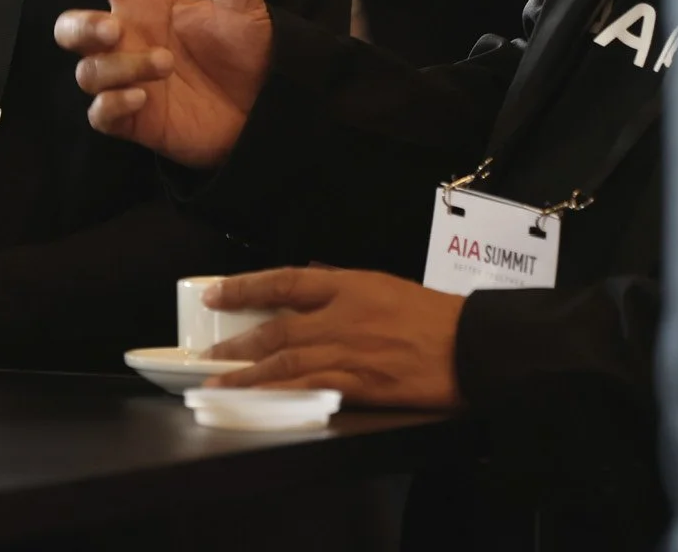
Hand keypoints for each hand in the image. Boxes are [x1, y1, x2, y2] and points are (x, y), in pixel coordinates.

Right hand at [27, 0, 273, 166]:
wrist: (262, 107)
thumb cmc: (243, 50)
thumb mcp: (242, 3)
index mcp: (144, 2)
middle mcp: (127, 38)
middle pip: (70, 26)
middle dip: (82, 27)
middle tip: (116, 30)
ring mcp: (125, 79)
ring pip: (88, 70)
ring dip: (121, 67)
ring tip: (165, 66)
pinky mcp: (131, 118)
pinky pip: (98, 112)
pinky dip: (112, 104)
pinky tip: (141, 99)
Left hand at [204, 266, 463, 408]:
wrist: (470, 346)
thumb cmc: (432, 315)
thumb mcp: (382, 284)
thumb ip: (342, 283)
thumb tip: (310, 277)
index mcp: (347, 285)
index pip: (284, 280)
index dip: (245, 286)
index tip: (215, 292)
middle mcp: (341, 315)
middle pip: (277, 326)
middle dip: (237, 338)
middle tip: (206, 349)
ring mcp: (348, 351)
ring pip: (285, 361)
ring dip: (248, 372)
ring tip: (218, 380)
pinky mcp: (360, 384)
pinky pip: (310, 388)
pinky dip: (280, 394)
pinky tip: (260, 400)